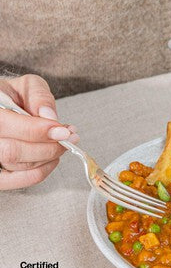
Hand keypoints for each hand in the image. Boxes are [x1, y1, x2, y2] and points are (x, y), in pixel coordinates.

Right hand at [0, 74, 78, 189]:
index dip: (39, 131)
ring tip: (63, 142)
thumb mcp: (26, 86)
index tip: (64, 131)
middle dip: (48, 147)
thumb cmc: (14, 96)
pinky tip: (52, 159)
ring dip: (49, 157)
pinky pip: (17, 181)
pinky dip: (40, 172)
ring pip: (18, 166)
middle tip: (69, 138)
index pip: (9, 127)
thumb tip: (49, 116)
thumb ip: (38, 96)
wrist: (5, 105)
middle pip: (13, 152)